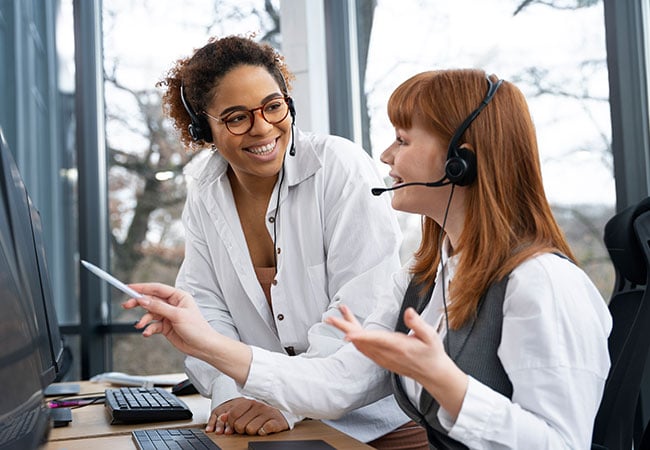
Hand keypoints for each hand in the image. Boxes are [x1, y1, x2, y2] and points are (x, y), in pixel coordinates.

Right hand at [121, 283, 214, 358]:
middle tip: (127, 305)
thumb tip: (144, 300)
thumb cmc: (197, 328)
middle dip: (138, 303)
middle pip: (151, 300)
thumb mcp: (177, 315)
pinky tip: (147, 332)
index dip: (142, 287)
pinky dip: (148, 328)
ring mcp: (168, 315)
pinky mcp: (165, 326)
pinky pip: (153, 325)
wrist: (202, 346)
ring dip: (144, 319)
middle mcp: (172, 304)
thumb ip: (159, 307)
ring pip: (150, 313)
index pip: (157, 288)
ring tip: (140, 325)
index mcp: (178, 296)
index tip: (129, 287)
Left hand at [206, 398, 288, 435]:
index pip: (232, 415)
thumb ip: (233, 414)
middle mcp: (258, 406)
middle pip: (240, 425)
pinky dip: (264, 431)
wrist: (282, 415)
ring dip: (253, 432)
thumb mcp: (246, 412)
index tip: (235, 427)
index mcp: (249, 402)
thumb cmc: (261, 415)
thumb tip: (222, 417)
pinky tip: (264, 429)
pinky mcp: (277, 421)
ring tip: (257, 428)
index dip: (231, 424)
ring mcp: (268, 412)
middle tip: (248, 427)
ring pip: (251, 429)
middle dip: (242, 430)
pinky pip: (266, 429)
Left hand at [327, 304, 467, 417]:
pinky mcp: (381, 359)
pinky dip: (354, 338)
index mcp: (397, 346)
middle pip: (361, 340)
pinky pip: (363, 349)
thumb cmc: (431, 354)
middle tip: (330, 318)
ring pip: (359, 344)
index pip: (375, 340)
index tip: (347, 334)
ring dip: (347, 329)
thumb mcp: (430, 336)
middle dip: (344, 328)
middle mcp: (386, 354)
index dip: (360, 336)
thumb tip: (408, 312)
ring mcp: (382, 358)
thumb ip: (417, 323)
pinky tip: (350, 330)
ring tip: (338, 316)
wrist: (432, 374)